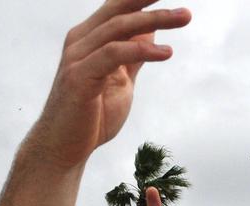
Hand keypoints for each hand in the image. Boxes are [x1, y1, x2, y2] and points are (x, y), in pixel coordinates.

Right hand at [30, 1, 192, 168]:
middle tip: (184, 5)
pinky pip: (113, 54)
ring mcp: (77, 57)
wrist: (64, 147)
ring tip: (183, 16)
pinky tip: (166, 52)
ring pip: (118, 27)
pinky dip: (141, 50)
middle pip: (118, 10)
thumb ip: (133, 57)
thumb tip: (151, 33)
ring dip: (155, 20)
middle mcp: (80, 41)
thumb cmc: (92, 115)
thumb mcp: (121, 80)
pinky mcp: (80, 76)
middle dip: (150, 1)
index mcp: (89, 39)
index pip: (117, 8)